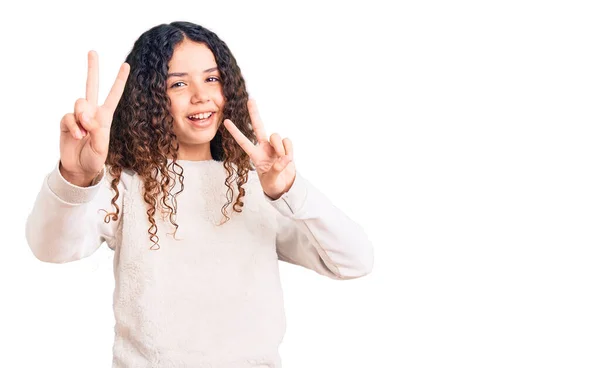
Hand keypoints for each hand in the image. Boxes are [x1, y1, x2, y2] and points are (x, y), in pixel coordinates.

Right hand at [59, 51, 129, 185]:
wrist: (79, 168)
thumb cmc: (94, 158)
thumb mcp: (101, 147)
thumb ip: (95, 130)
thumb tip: (85, 117)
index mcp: (105, 116)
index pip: (113, 95)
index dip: (119, 81)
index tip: (126, 65)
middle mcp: (92, 112)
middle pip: (91, 86)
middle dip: (92, 69)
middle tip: (93, 52)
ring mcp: (78, 116)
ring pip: (80, 102)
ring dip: (83, 117)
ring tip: (85, 132)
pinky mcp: (66, 122)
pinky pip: (69, 117)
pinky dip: (73, 126)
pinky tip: (77, 136)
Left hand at [224, 99, 295, 199]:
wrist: (285, 186)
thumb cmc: (273, 184)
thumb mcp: (271, 180)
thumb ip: (276, 169)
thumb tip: (283, 158)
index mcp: (255, 155)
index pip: (243, 141)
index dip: (235, 132)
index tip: (225, 121)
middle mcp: (264, 147)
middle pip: (258, 127)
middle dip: (255, 113)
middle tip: (250, 100)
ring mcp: (275, 146)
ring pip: (276, 136)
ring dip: (280, 147)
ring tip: (283, 160)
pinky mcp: (285, 147)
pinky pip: (287, 141)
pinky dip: (289, 150)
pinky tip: (289, 158)